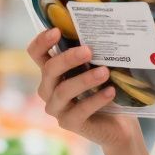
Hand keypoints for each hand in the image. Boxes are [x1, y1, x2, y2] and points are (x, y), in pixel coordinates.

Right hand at [26, 28, 141, 150]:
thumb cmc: (105, 89)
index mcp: (51, 72)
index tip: (57, 30)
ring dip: (84, 80)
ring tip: (105, 72)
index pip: (36, 53)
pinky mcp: (69, 124)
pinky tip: (110, 91)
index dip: (42, 41)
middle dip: (68, 58)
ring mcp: (57, 108)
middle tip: (89, 50)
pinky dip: (96, 100)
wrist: (118, 123)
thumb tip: (101, 31)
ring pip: (63, 91)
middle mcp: (48, 89)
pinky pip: (79, 110)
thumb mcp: (96, 68)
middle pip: (49, 70)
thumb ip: (91, 55)